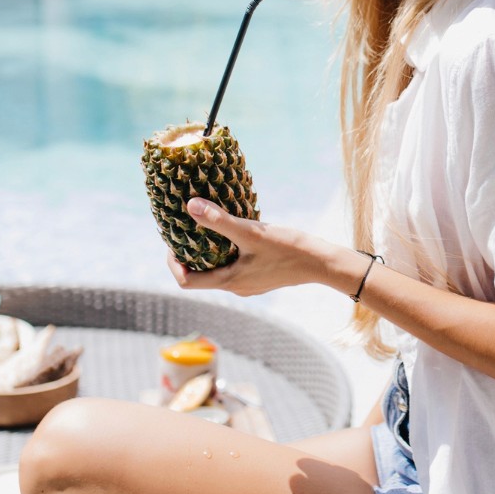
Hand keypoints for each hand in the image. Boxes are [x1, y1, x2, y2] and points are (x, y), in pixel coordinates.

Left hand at [165, 198, 341, 296]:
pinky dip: (227, 251)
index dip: (173, 262)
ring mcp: (249, 284)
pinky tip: (237, 231)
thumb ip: (219, 220)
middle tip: (188, 228)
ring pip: (218, 269)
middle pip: (201, 275)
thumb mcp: (251, 232)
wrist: (322, 263)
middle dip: (190, 253)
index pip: (186, 281)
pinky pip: (235, 266)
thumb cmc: (288, 249)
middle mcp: (236, 287)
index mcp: (229, 281)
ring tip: (210, 226)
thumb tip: (190, 206)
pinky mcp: (261, 276)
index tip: (173, 241)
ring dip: (209, 251)